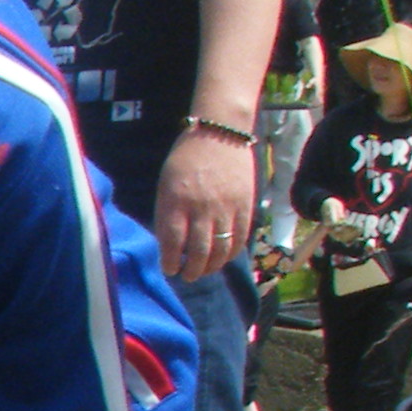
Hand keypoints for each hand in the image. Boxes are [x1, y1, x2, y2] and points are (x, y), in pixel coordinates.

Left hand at [155, 126, 259, 281]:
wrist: (220, 134)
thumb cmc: (186, 159)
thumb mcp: (166, 184)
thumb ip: (167, 213)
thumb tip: (170, 244)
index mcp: (176, 201)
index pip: (172, 241)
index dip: (170, 261)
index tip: (169, 269)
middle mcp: (202, 208)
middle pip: (198, 251)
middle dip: (192, 270)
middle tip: (187, 276)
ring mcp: (226, 208)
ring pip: (220, 250)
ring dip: (211, 266)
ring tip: (204, 271)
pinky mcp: (245, 206)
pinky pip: (240, 239)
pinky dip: (231, 254)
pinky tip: (223, 258)